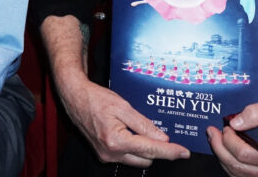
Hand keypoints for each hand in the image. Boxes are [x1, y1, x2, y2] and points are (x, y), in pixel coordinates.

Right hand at [55, 75, 188, 167]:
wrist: (74, 98)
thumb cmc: (96, 98)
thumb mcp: (123, 106)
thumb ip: (143, 124)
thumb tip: (162, 138)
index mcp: (117, 140)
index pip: (151, 149)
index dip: (170, 151)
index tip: (184, 152)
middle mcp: (111, 153)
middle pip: (146, 159)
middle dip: (157, 149)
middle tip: (164, 134)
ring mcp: (106, 156)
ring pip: (137, 160)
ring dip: (144, 149)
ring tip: (142, 130)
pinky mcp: (104, 155)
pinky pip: (126, 156)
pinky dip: (133, 147)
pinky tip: (132, 133)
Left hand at [207, 98, 257, 175]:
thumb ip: (257, 112)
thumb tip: (235, 122)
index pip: (245, 154)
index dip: (230, 141)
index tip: (225, 127)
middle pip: (238, 166)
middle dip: (220, 148)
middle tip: (212, 133)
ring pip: (238, 174)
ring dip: (222, 157)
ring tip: (215, 140)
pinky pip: (243, 176)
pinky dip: (230, 164)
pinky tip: (225, 151)